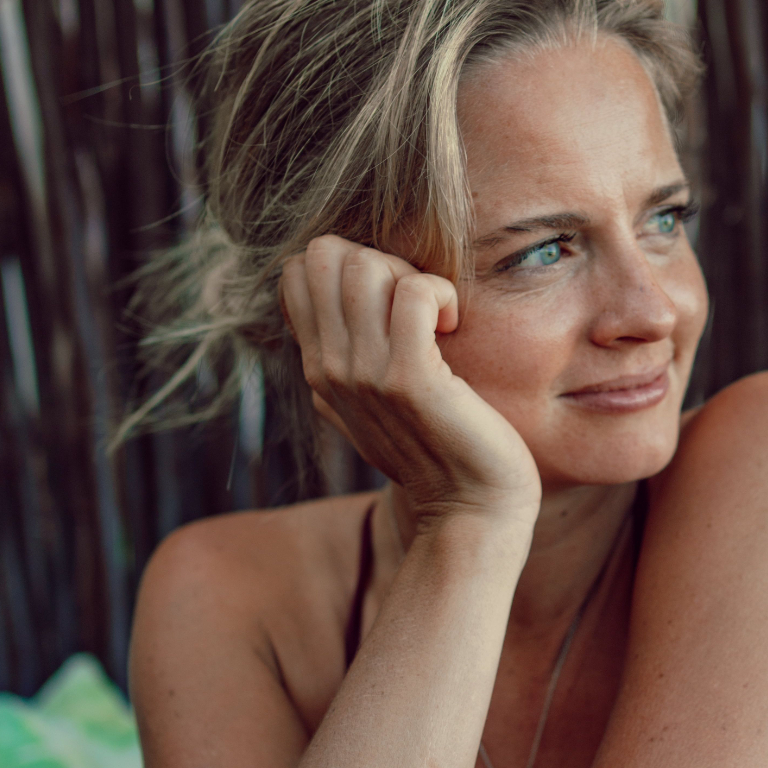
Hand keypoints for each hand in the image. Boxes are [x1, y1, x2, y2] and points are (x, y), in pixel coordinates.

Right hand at [280, 236, 540, 524]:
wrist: (469, 512)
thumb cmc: (437, 454)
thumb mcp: (371, 407)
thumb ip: (345, 363)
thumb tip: (326, 315)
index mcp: (319, 368)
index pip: (298, 270)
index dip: (349, 264)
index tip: (391, 303)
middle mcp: (330, 368)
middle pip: (325, 255)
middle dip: (378, 259)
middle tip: (416, 307)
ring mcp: (366, 374)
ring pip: (364, 265)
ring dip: (410, 275)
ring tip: (435, 319)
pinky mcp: (410, 380)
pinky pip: (413, 293)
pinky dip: (439, 293)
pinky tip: (452, 326)